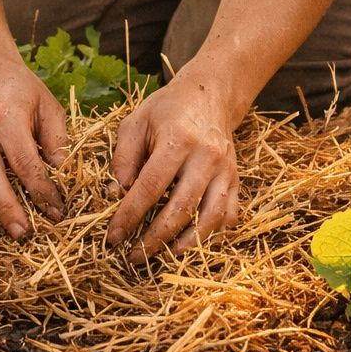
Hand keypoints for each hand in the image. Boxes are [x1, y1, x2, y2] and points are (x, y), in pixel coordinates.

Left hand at [106, 80, 240, 260]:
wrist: (210, 95)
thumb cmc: (167, 109)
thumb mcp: (135, 123)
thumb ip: (123, 158)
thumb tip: (114, 195)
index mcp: (178, 140)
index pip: (151, 187)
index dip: (130, 215)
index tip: (114, 236)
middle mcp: (206, 157)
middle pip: (181, 208)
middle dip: (155, 238)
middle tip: (134, 256)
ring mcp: (226, 170)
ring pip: (210, 216)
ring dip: (187, 243)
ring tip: (164, 256)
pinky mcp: (236, 179)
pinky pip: (230, 214)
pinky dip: (213, 234)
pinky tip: (192, 243)